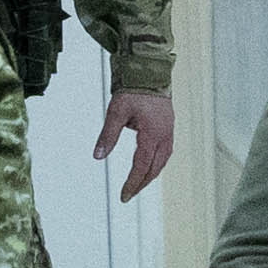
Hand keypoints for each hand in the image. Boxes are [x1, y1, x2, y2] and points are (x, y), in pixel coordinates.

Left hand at [95, 87, 176, 202]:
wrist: (149, 72)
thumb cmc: (134, 89)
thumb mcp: (116, 112)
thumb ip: (108, 135)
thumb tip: (98, 156)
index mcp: (152, 134)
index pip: (142, 166)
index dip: (132, 182)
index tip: (123, 195)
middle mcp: (164, 136)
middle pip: (154, 168)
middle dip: (141, 184)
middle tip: (128, 195)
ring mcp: (168, 132)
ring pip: (161, 162)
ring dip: (149, 176)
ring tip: (138, 184)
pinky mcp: (168, 127)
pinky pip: (165, 153)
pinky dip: (156, 164)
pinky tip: (149, 166)